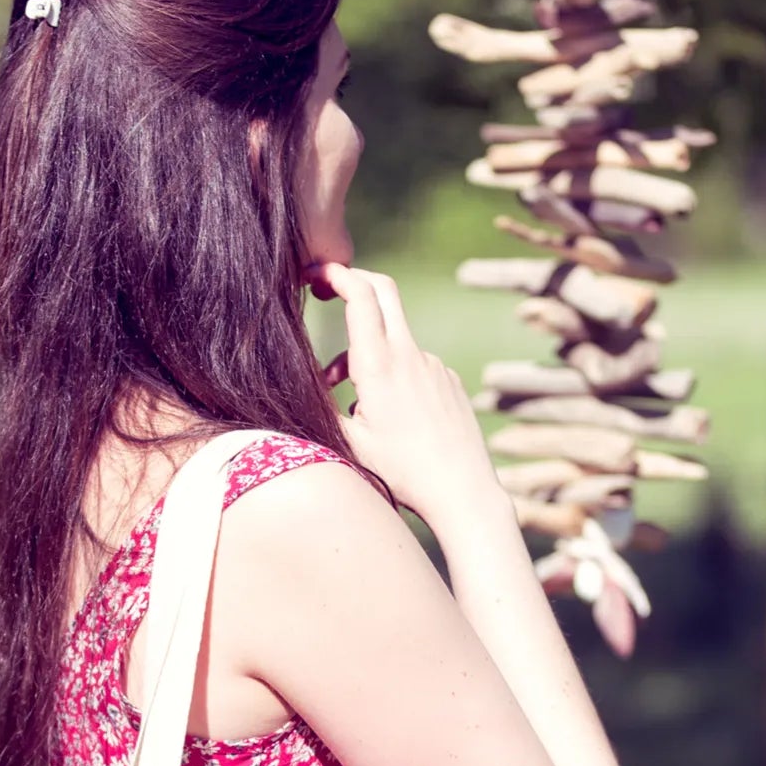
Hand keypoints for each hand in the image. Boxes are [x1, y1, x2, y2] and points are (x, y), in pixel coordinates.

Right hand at [305, 260, 498, 526]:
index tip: (315, 274)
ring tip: (351, 399)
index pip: (360, 295)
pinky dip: (393, 375)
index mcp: (380, 365)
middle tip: (328, 290)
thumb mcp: (350, 444)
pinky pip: (414, 365)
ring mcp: (434, 365)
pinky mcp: (449, 380)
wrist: (463, 491)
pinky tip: (392, 416)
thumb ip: (322, 407)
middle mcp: (410, 356)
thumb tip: (301, 387)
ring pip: (393, 338)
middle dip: (353, 282)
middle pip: (383, 290)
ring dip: (366, 352)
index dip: (335, 274)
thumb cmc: (404, 473)